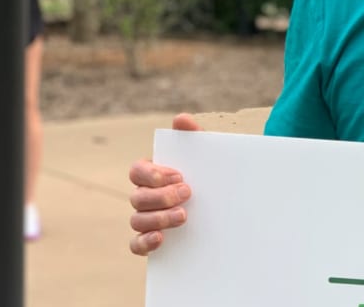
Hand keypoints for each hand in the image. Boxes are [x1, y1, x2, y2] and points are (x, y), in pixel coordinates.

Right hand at [128, 113, 201, 255]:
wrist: (227, 205)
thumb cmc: (209, 175)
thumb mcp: (206, 155)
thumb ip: (195, 137)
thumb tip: (181, 119)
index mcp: (153, 174)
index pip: (137, 171)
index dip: (153, 174)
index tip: (179, 175)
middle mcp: (145, 196)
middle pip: (137, 197)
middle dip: (161, 196)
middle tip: (188, 193)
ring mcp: (146, 220)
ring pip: (137, 220)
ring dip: (158, 218)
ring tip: (184, 216)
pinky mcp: (151, 241)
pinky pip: (136, 245)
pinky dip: (144, 243)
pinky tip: (160, 238)